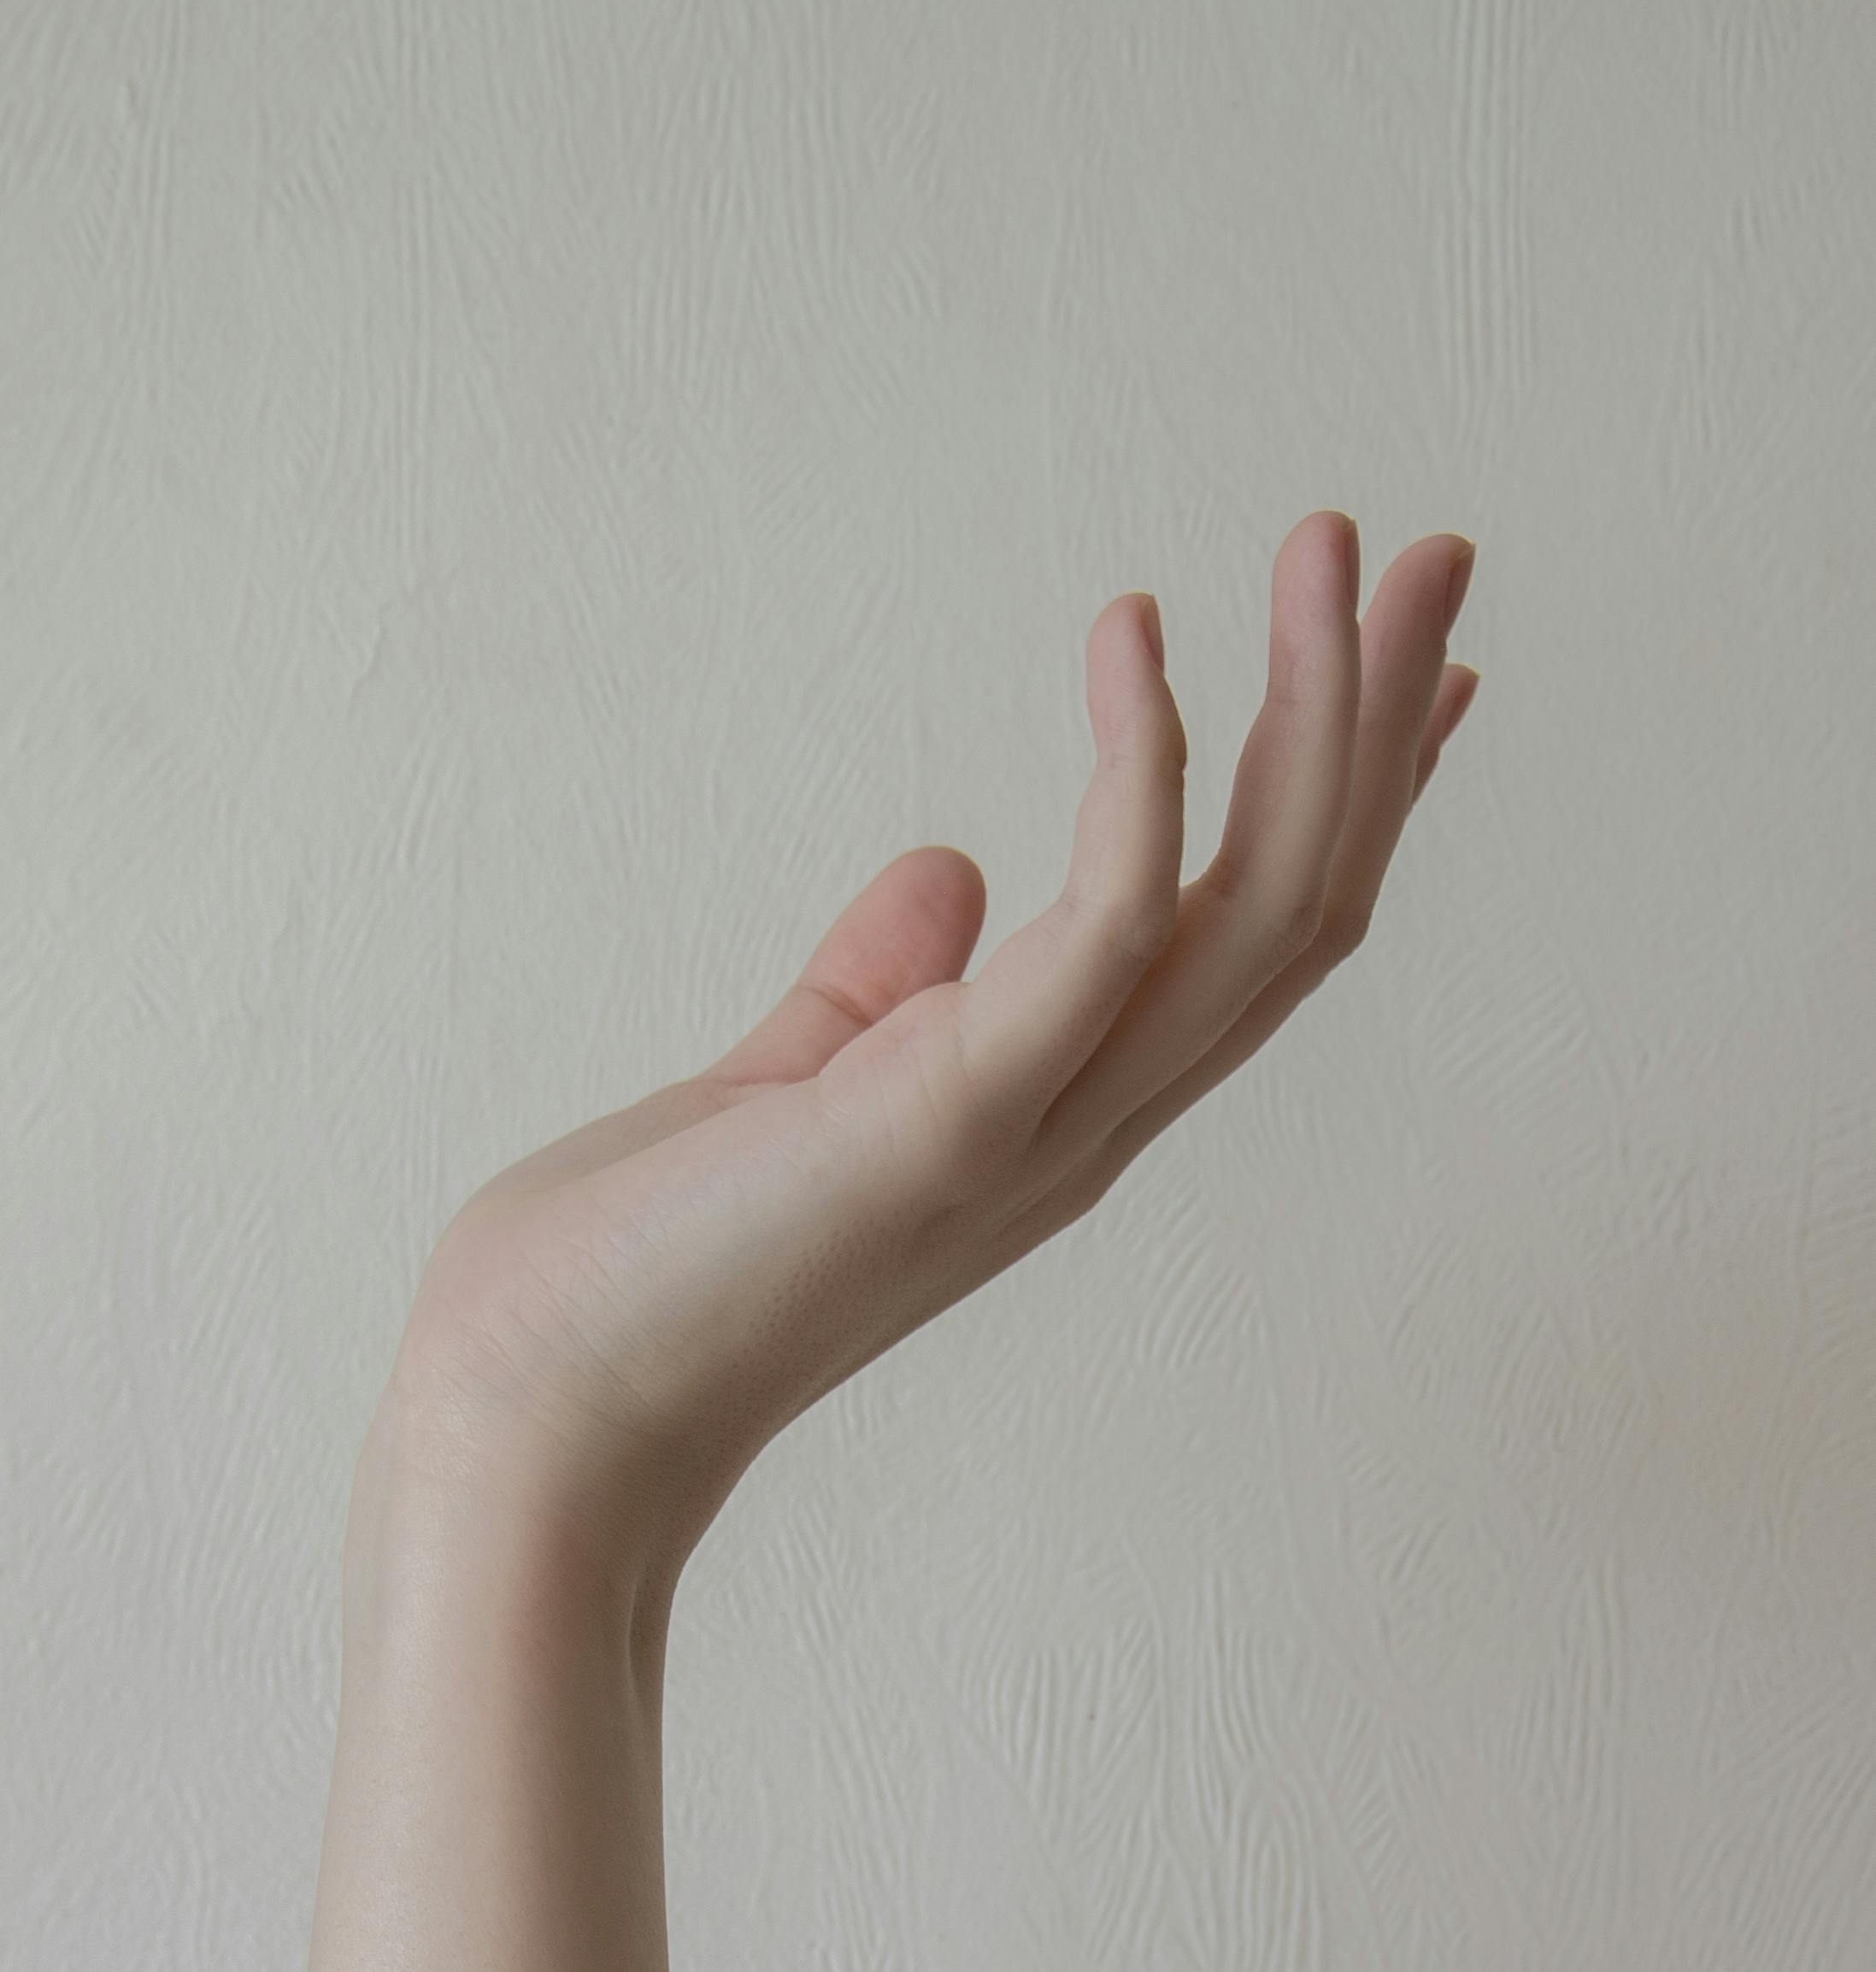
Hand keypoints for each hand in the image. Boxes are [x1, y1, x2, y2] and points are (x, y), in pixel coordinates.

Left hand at [382, 510, 1477, 1592]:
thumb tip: (941, 871)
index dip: (1339, 804)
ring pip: (1259, 909)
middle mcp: (1082, 1127)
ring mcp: (1033, 1127)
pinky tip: (1132, 631)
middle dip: (1375, 725)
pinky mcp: (953, 1112)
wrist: (535, 1426)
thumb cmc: (631, 1278)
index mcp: (1050, 1115)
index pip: (1246, 947)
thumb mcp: (781, 1085)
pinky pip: (1110, 921)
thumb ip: (874, 986)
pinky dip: (1142, 769)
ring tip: (1333, 545)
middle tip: (1436, 553)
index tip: (1403, 668)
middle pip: (1301, 911)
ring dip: (1319, 715)